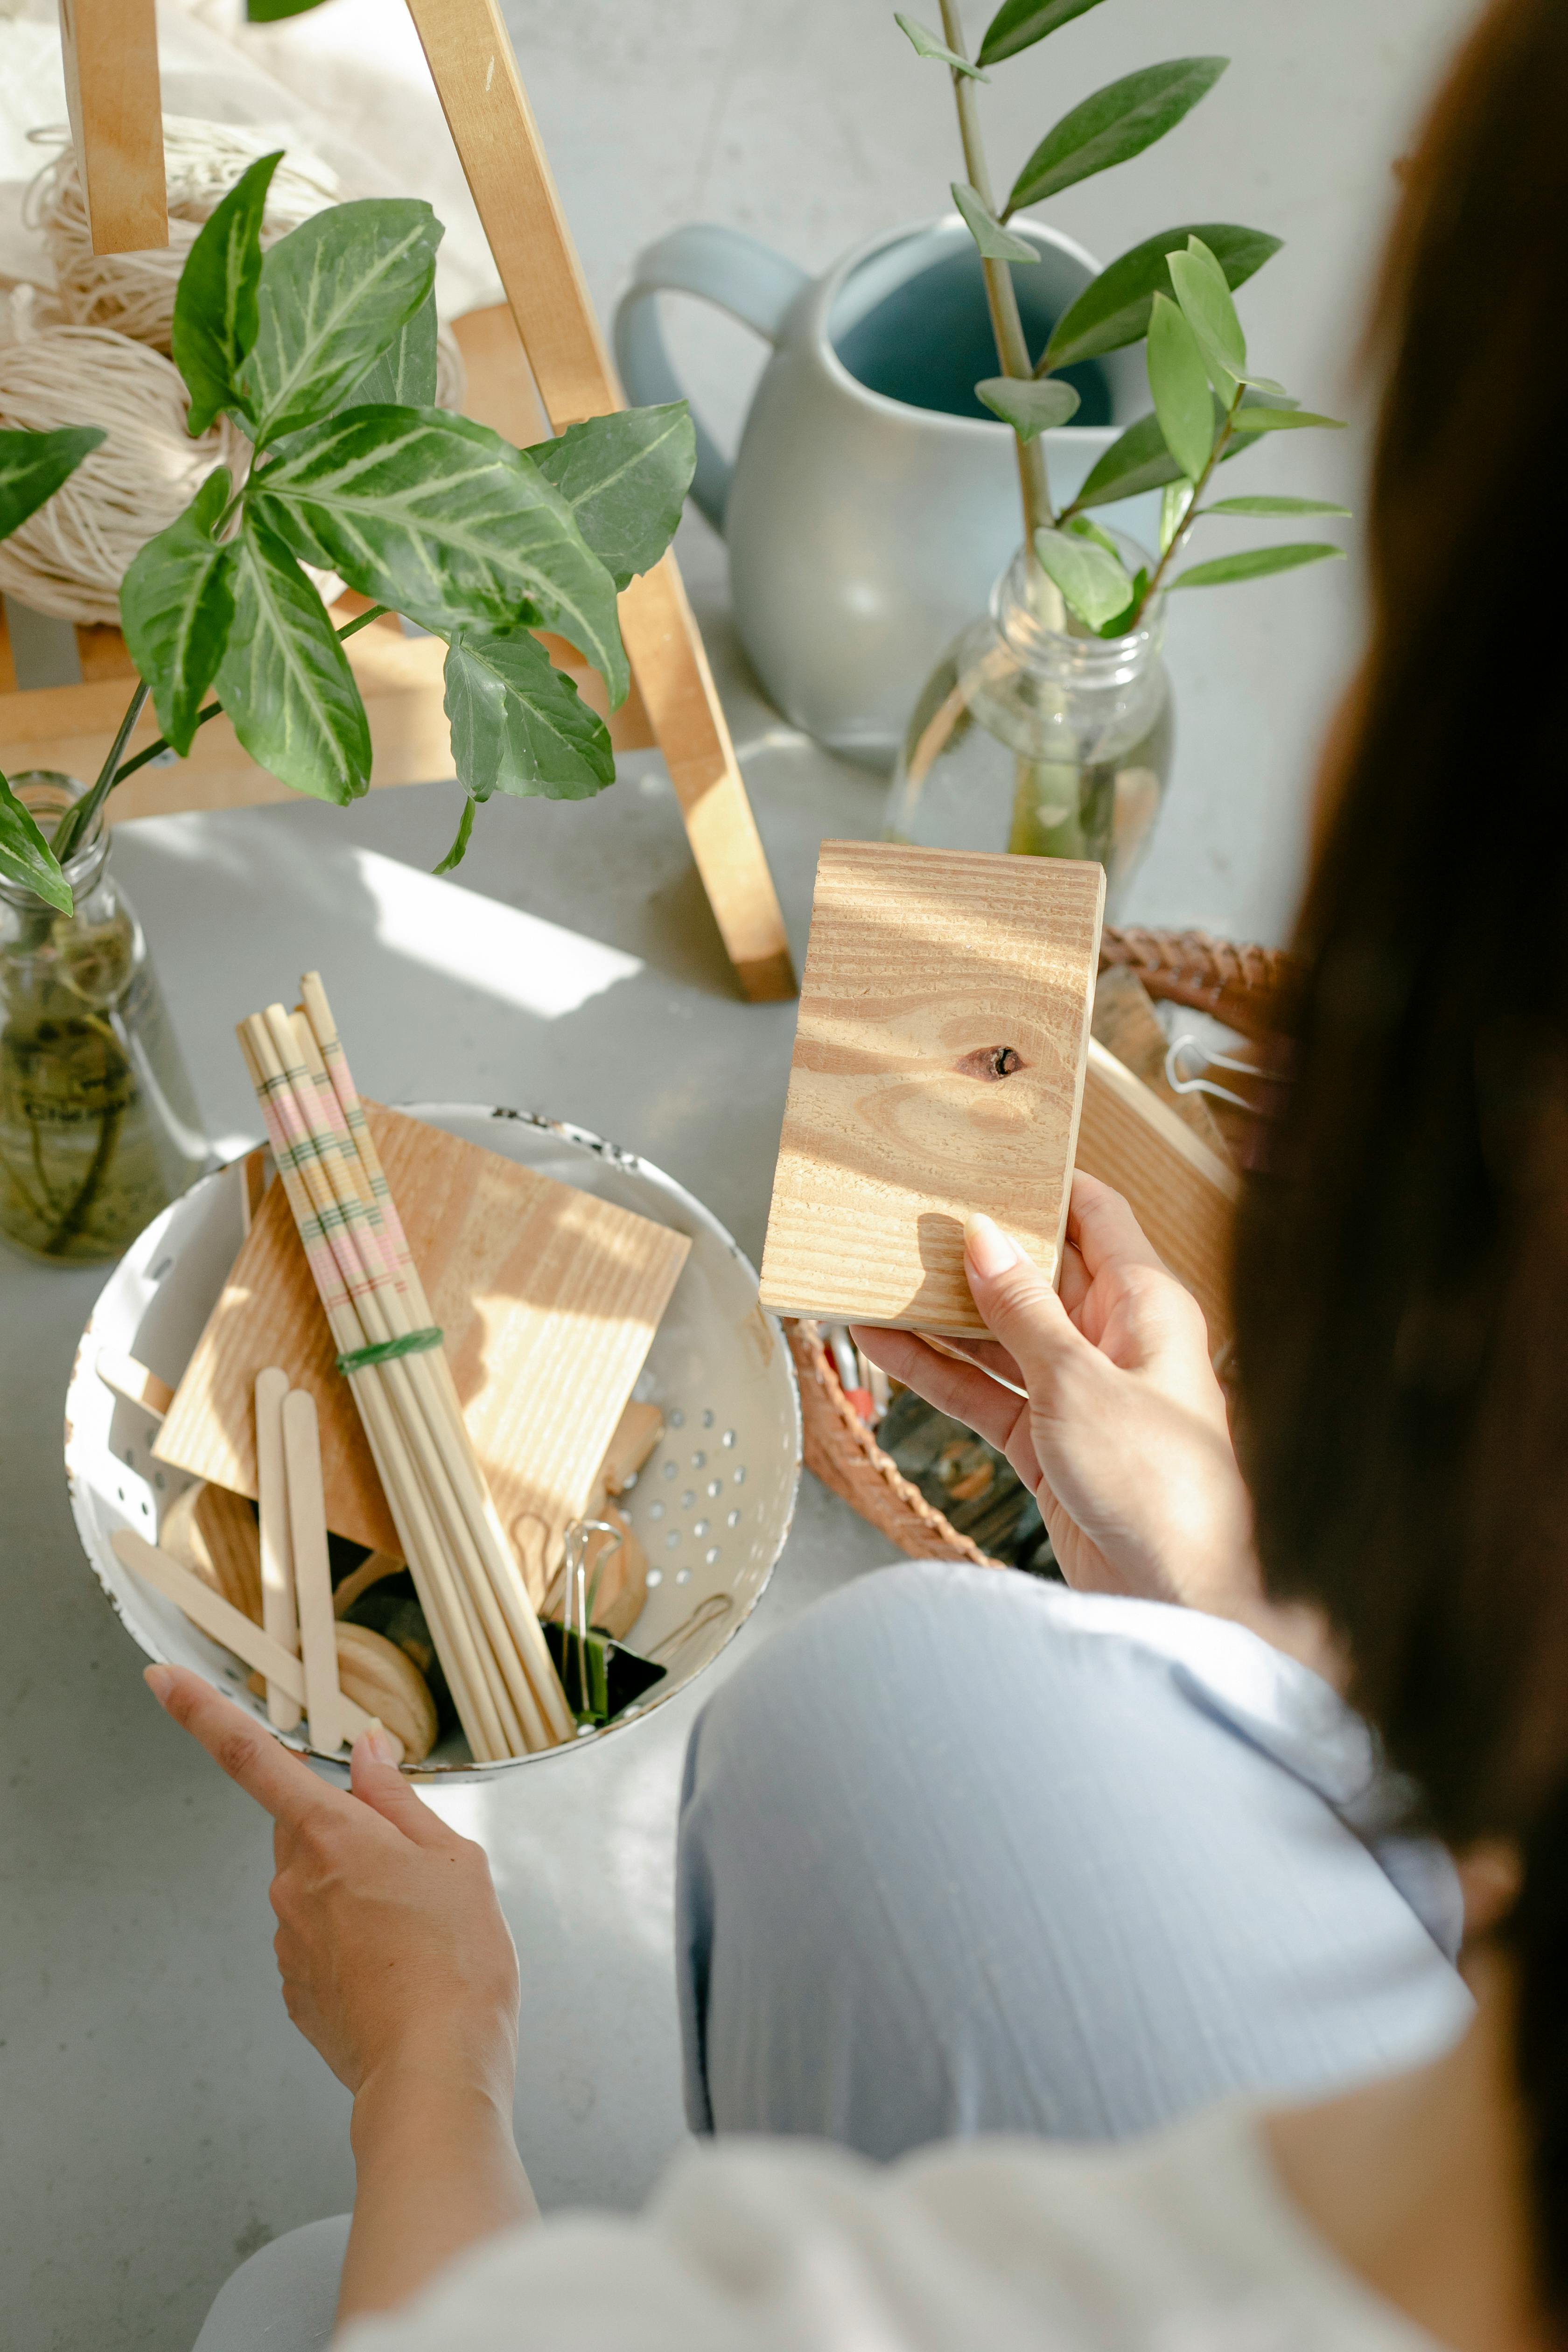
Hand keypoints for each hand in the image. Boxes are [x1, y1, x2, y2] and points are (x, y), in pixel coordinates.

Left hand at [146, 1662, 517, 2096]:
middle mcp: (294, 1881)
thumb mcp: (454, 1859)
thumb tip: (369, 1752)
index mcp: (332, 1834)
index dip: (199, 1714)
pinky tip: (397, 1971)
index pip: (252, 1757)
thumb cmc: (456, 1961)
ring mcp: (289, 1939)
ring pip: (316, 1887)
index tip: (160, 1680)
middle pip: (305, 1829)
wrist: (434, 2070)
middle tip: (414, 1871)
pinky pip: (319, 1942)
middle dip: (347, 1834)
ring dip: (357, 1894)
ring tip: (418, 1934)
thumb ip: (400, 1800)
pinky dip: (353, 1945)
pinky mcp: (295, 1990)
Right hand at [853, 1174, 1339, 1681]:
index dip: (1045, 1183)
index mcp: (1146, 1306)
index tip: (988, 1155)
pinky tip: (887, 1345)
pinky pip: (986, 1392)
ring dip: (943, 1313)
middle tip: (911, 1215)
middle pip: (1037, 1275)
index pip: (1096, 1217)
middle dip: (976, 1250)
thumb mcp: (1080, 1381)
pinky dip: (939, 1373)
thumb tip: (984, 1240)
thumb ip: (1024, 1311)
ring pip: (1000, 1336)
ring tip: (877, 1275)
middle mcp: (1115, 1342)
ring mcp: (1079, 1394)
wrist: (1179, 1597)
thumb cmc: (1161, 1486)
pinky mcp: (1049, 1444)